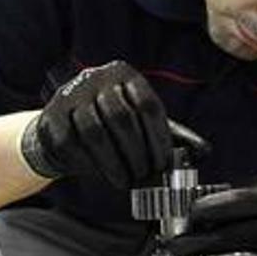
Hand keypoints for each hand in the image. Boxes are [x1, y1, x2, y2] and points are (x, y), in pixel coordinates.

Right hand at [21, 61, 200, 187]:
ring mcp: (71, 94)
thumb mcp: (141, 120)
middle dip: (136, 154)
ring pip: (94, 132)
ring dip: (113, 163)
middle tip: (144, 176)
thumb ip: (170, 134)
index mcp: (125, 75)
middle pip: (121, 118)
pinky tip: (101, 174)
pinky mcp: (52, 115)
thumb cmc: (111, 124)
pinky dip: (88, 164)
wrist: (64, 124)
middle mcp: (97, 78)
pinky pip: (71, 143)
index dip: (158, 139)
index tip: (163, 165)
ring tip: (125, 181)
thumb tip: (204, 152)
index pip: (148, 105)